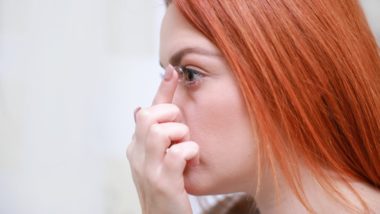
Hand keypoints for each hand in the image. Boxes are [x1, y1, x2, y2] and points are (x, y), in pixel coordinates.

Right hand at [127, 65, 199, 213]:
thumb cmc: (165, 186)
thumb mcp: (157, 156)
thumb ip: (155, 132)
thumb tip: (140, 106)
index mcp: (135, 146)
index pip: (147, 110)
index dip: (162, 90)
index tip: (174, 70)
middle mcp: (137, 155)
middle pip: (148, 115)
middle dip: (172, 117)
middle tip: (181, 134)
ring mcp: (148, 169)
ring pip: (160, 130)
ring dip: (180, 136)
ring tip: (185, 150)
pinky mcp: (163, 183)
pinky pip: (179, 153)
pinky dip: (190, 154)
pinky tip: (191, 163)